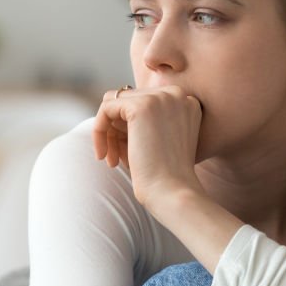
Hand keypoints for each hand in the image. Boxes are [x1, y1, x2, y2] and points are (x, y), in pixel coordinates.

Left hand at [92, 85, 204, 211]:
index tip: (127, 153)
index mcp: (186, 101)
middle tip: (116, 159)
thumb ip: (149, 120)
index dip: (131, 128)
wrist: (173, 192)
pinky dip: (99, 130)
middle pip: (129, 101)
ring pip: (115, 103)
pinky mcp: (140, 106)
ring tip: (111, 161)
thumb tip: (112, 105)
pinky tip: (104, 156)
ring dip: (109, 132)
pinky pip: (106, 107)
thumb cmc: (167, 176)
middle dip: (118, 130)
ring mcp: (160, 98)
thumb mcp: (164, 140)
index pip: (145, 101)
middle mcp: (177, 93)